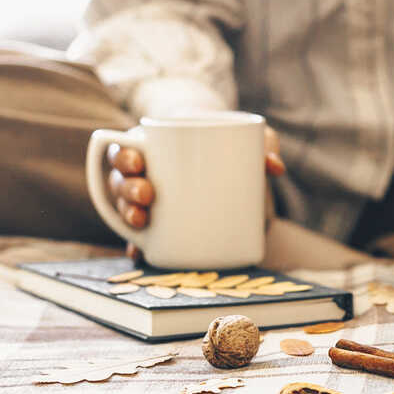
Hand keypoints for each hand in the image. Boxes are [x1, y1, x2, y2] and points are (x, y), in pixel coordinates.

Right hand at [106, 126, 284, 233]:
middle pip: (120, 181)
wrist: (233, 164)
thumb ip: (265, 145)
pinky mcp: (159, 226)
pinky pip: (138, 238)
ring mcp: (148, 202)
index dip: (122, 156)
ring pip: (124, 208)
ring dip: (126, 215)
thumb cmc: (234, 144)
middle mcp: (144, 175)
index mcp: (153, 147)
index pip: (123, 149)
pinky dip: (135, 246)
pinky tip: (138, 254)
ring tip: (141, 220)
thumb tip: (274, 167)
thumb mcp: (249, 139)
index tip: (138, 161)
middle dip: (127, 189)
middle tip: (148, 193)